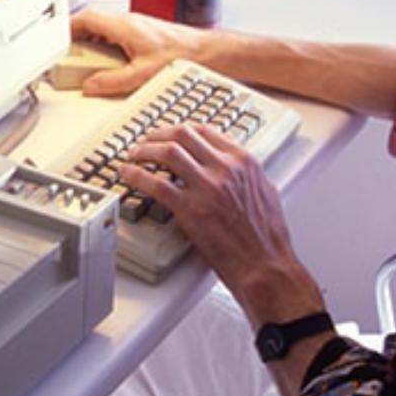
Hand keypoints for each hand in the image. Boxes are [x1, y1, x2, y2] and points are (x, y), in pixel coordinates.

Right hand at [71, 9, 208, 96]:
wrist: (204, 52)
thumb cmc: (181, 55)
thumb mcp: (143, 74)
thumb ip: (113, 81)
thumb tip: (91, 86)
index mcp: (123, 26)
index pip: (86, 18)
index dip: (66, 27)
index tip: (55, 39)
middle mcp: (127, 23)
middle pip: (90, 25)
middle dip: (76, 39)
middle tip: (66, 56)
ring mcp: (133, 28)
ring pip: (102, 31)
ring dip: (90, 45)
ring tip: (84, 64)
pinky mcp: (140, 35)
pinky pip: (113, 38)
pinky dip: (104, 49)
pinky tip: (106, 64)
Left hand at [118, 124, 323, 323]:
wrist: (265, 265)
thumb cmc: (267, 238)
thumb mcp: (267, 194)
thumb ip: (249, 177)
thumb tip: (240, 173)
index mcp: (244, 162)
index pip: (205, 131)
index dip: (181, 130)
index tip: (169, 135)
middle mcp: (225, 168)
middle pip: (182, 134)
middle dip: (158, 134)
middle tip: (146, 142)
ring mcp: (206, 187)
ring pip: (166, 152)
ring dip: (144, 150)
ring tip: (134, 156)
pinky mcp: (190, 209)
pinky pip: (155, 184)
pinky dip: (136, 175)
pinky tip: (127, 175)